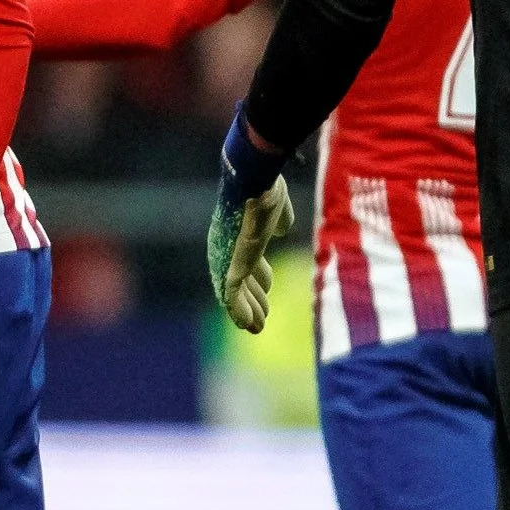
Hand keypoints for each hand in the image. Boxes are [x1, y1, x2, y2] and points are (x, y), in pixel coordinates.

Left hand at [206, 180, 293, 333]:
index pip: (246, 264)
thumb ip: (278, 219)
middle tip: (262, 321)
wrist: (256, 181)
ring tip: (257, 328)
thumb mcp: (276, 207)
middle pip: (241, 281)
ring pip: (237, 293)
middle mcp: (228, 250)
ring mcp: (228, 259)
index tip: (268, 292)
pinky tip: (247, 324)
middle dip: (253, 300)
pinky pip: (232, 295)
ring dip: (248, 311)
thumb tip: (281, 229)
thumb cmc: (266, 188)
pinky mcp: (231, 266)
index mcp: (238, 237)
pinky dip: (239, 311)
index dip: (258, 280)